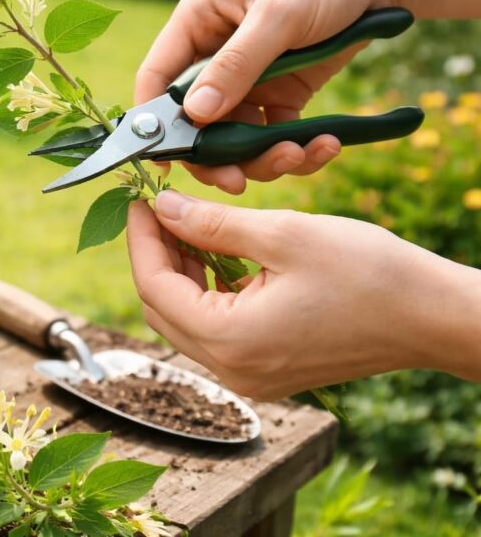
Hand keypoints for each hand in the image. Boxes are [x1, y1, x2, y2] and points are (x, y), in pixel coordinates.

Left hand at [127, 190, 480, 398]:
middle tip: (164, 206)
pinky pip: (215, 329)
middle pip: (161, 307)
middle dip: (156, 253)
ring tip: (191, 223)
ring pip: (185, 319)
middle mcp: (232, 370)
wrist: (434, 317)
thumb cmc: (369, 274)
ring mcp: (249, 376)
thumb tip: (163, 209)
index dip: (141, 238)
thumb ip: (212, 225)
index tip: (141, 199)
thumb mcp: (283, 235)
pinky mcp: (266, 370)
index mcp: (230, 341)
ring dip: (181, 271)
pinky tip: (219, 253)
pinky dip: (208, 290)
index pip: (153, 287)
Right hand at [134, 0, 386, 193]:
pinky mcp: (280, 94)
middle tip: (237, 181)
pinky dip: (294, 149)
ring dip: (261, 156)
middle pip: (195, 119)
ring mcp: (246, 77)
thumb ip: (236, 65)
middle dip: (216, 154)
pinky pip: (272, 135)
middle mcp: (213, 53)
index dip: (154, 120)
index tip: (167, 160)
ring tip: (298, 155)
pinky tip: (323, 146)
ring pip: (233, 136)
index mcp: (197, 21)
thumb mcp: (279, 15)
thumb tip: (195, 114)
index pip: (157, 76)